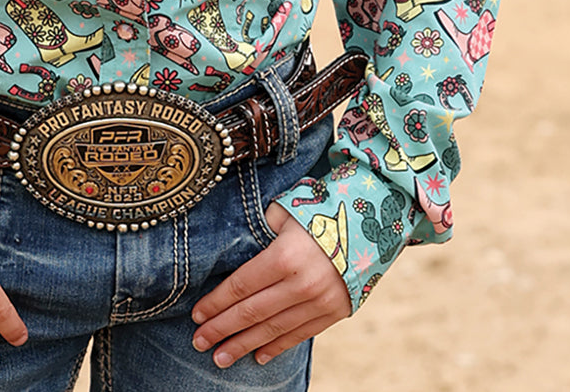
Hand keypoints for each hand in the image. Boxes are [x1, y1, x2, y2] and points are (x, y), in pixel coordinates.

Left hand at [191, 203, 350, 368]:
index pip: (241, 286)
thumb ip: (259, 230)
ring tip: (221, 358)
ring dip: (244, 345)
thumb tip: (234, 248)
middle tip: (199, 343)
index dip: (216, 303)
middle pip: (252, 313)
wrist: (372, 222)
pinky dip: (276, 347)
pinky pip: (299, 334)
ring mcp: (320, 302)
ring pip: (273, 329)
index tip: (196, 316)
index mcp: (286, 256)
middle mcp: (303, 284)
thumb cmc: (320, 211)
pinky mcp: (335, 312)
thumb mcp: (286, 211)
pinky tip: (257, 356)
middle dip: (222, 329)